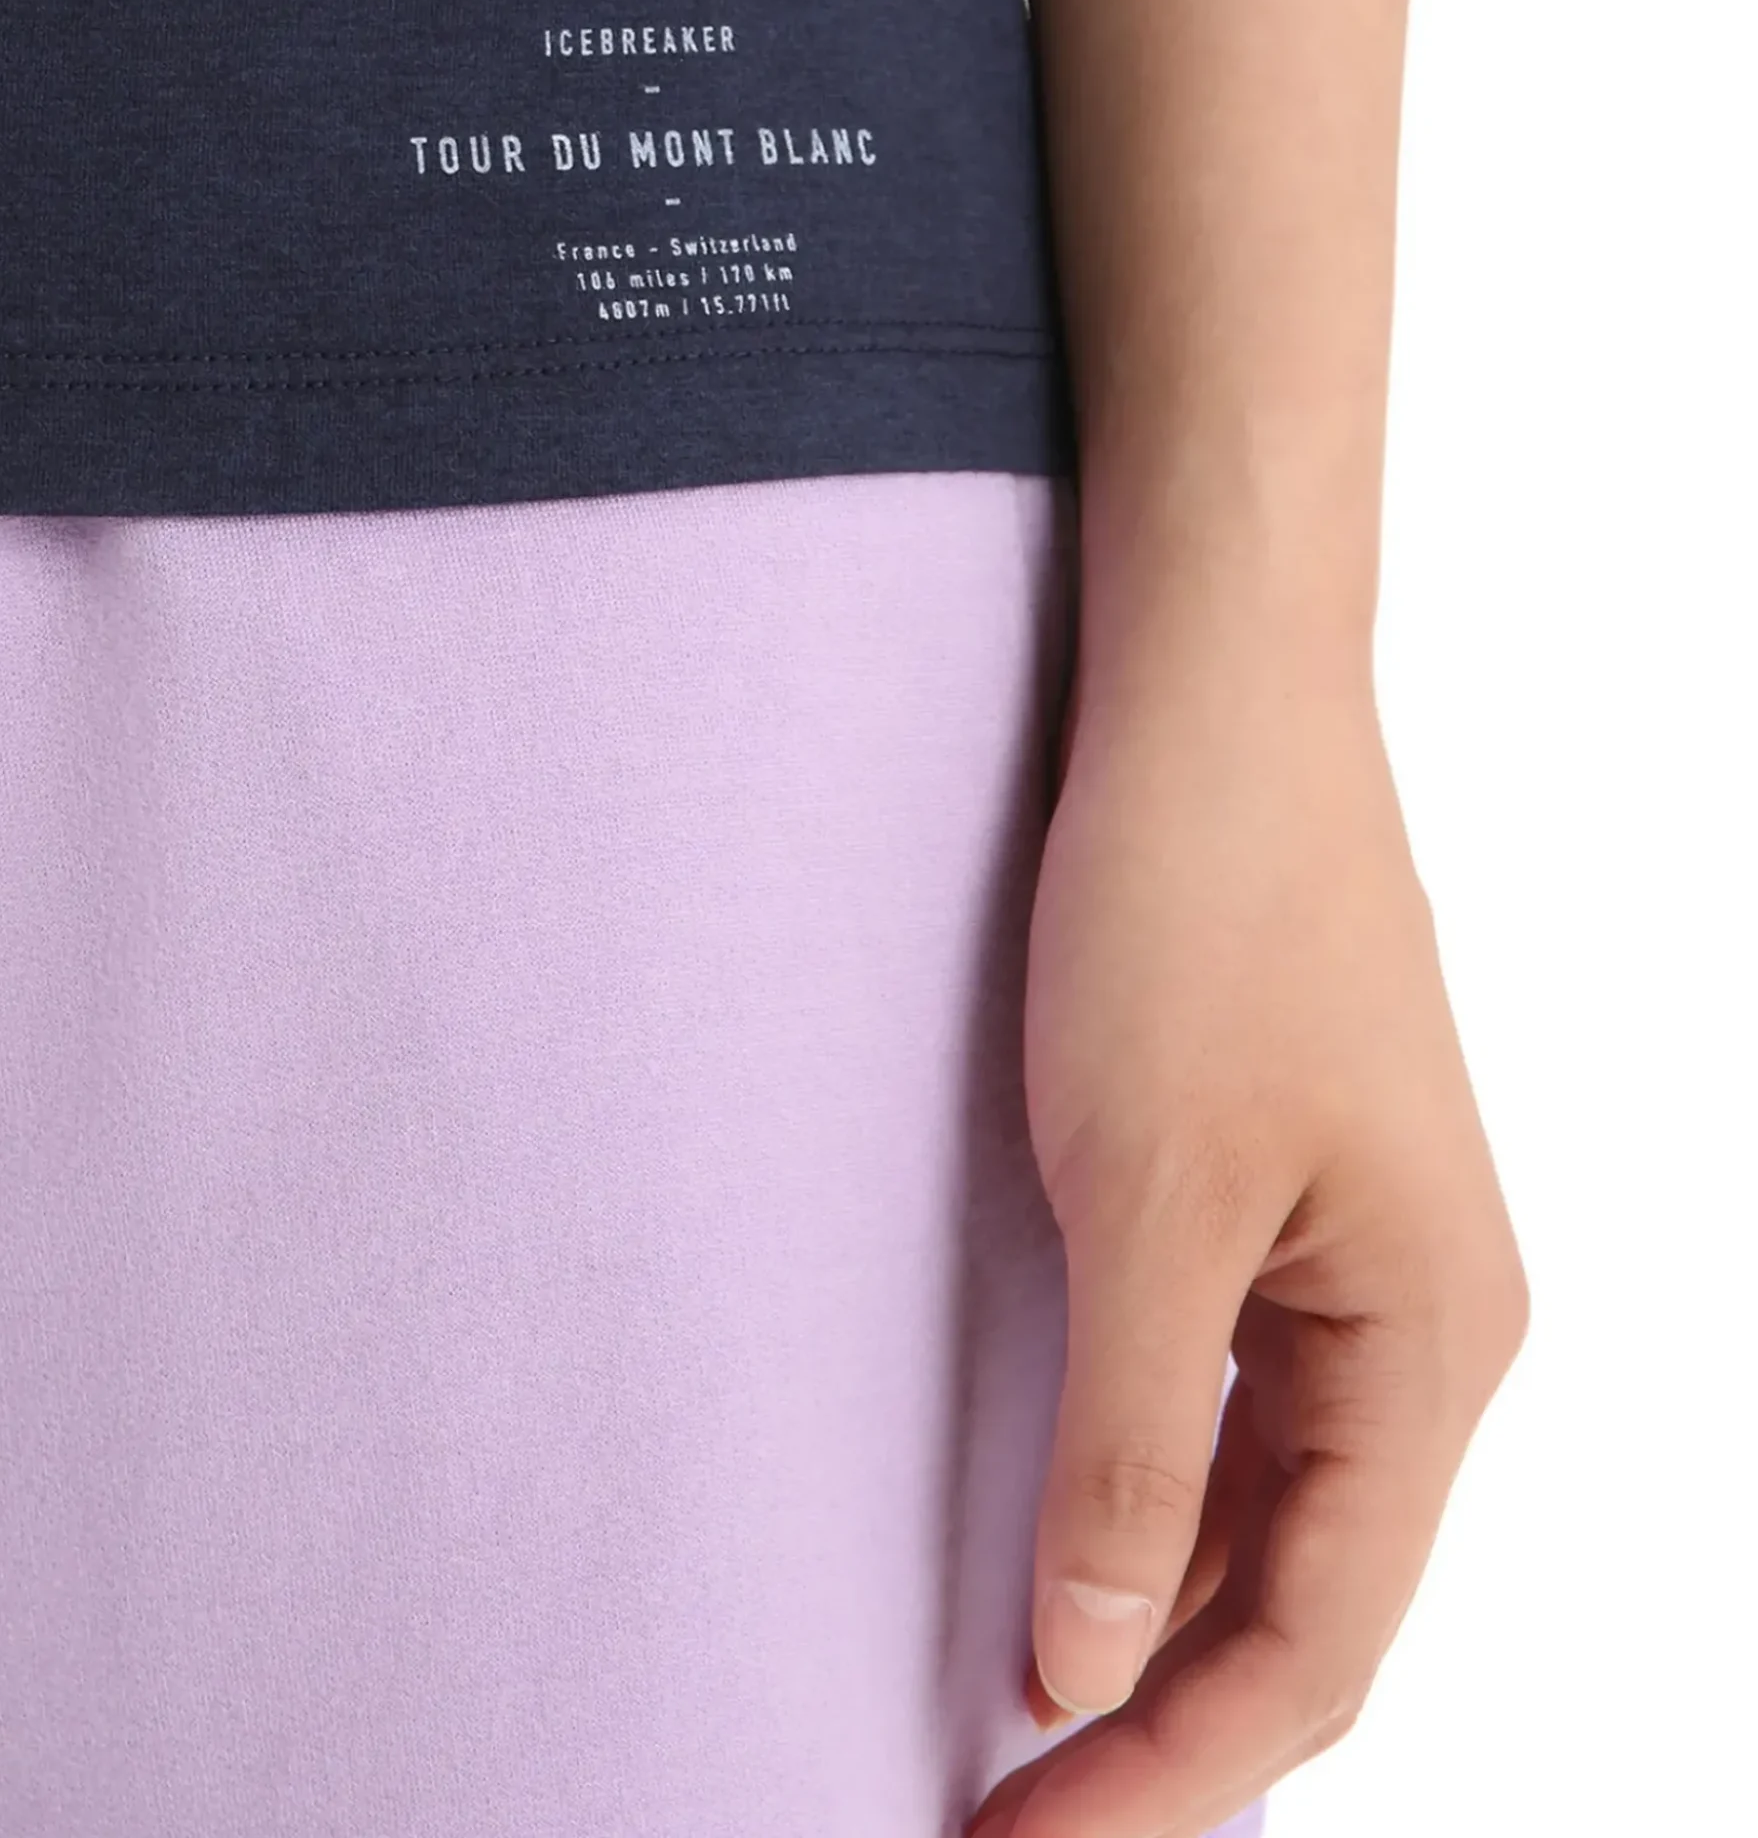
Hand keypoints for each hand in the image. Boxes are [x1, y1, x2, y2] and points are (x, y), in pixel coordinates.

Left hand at [970, 609, 1526, 1836]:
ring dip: (1158, 1623)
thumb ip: (1128, 1452)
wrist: (1217, 703)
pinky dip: (1156, 1499)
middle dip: (1164, 1727)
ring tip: (1016, 1719)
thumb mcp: (1145, 1200)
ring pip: (1273, 1513)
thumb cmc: (1200, 915)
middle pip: (1308, 1600)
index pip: (1316, 1645)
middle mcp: (1424, 1328)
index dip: (1166, 1777)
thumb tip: (1087, 1673)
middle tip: (995, 1813)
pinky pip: (1240, 1406)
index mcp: (1435, 1346)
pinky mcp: (1289, 1203)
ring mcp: (1361, 1264)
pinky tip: (1068, 1544)